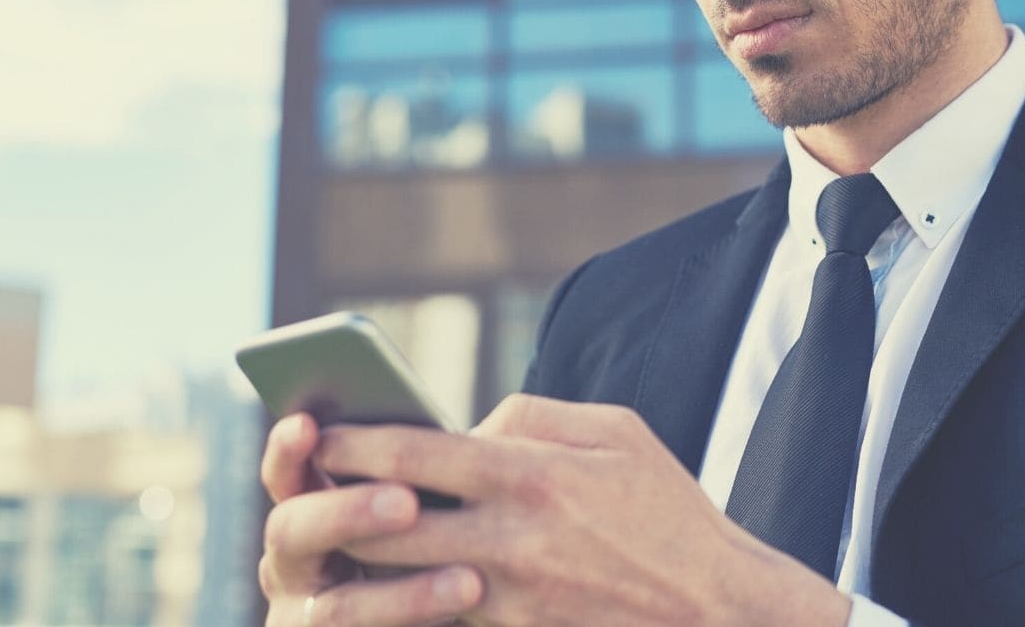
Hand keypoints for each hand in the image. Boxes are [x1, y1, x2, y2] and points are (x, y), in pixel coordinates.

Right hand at [258, 412, 484, 625]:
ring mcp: (307, 618)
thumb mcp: (437, 500)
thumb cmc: (457, 540)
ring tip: (468, 580)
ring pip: (337, 609)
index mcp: (311, 505)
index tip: (308, 424)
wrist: (488, 608)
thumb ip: (427, 467)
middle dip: (346, 513)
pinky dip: (415, 622)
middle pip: (291, 532)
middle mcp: (296, 562)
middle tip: (407, 501)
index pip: (286, 470)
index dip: (288, 448)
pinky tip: (468, 604)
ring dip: (402, 593)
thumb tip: (465, 433)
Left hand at [317, 395, 852, 625]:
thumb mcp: (617, 433)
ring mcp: (510, 598)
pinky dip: (407, 602)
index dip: (354, 442)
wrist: (719, 613)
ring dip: (359, 563)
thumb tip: (467, 425)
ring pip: (400, 581)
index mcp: (532, 472)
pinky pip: (441, 618)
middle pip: (386, 523)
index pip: (414, 452)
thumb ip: (533, 416)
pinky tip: (387, 590)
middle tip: (304, 491)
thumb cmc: (669, 512)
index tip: (318, 434)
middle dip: (335, 508)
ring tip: (330, 544)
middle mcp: (511, 537)